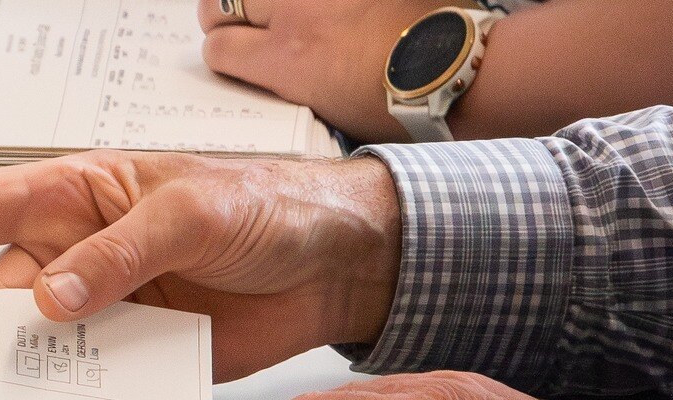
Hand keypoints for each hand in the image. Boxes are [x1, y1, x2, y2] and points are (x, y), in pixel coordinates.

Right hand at [0, 151, 402, 379]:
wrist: (338, 263)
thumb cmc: (267, 206)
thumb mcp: (195, 213)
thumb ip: (122, 254)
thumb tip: (52, 298)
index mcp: (72, 198)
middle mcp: (70, 257)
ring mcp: (97, 313)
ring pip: (30, 357)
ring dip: (14, 390)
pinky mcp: (131, 361)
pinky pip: (85, 395)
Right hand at [199, 0, 442, 144]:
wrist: (453, 72)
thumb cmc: (399, 106)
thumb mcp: (330, 115)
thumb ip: (294, 87)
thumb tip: (281, 77)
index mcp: (284, 62)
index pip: (219, 49)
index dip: (223, 54)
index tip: (234, 57)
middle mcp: (294, 18)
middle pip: (222, 2)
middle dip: (224, 15)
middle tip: (239, 24)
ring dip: (263, 2)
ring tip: (280, 12)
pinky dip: (314, 1)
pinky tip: (329, 10)